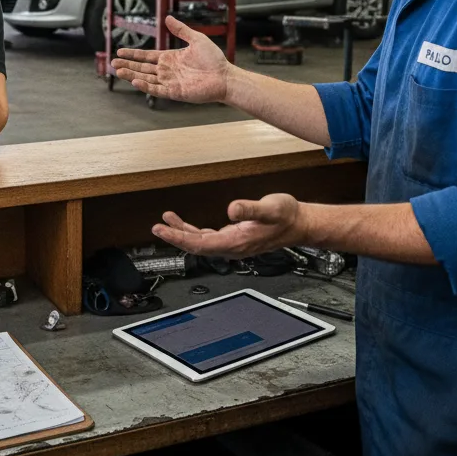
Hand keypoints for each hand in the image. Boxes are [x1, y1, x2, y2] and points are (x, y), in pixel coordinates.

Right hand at [113, 15, 229, 102]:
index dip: (134, 54)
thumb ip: (180, 30)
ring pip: (146, 79)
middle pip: (142, 68)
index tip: (120, 50)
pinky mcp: (175, 92)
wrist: (224, 76)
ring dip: (132, 75)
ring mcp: (170, 82)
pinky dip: (145, 86)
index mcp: (170, 58)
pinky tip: (135, 81)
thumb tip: (167, 18)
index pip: (147, 56)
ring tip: (118, 71)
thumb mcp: (196, 39)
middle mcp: (167, 70)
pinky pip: (157, 90)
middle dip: (128, 65)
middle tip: (113, 62)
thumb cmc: (213, 59)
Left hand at [152, 194, 306, 257]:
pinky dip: (194, 231)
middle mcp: (232, 247)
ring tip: (166, 222)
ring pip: (200, 242)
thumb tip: (231, 210)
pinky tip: (186, 225)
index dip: (179, 238)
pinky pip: (208, 238)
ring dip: (182, 233)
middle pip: (196, 246)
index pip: (200, 244)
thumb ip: (250, 209)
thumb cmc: (286, 216)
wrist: (299, 224)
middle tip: (157, 228)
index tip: (162, 230)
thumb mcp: (270, 208)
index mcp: (236, 243)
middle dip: (175, 237)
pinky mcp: (234, 238)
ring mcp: (232, 244)